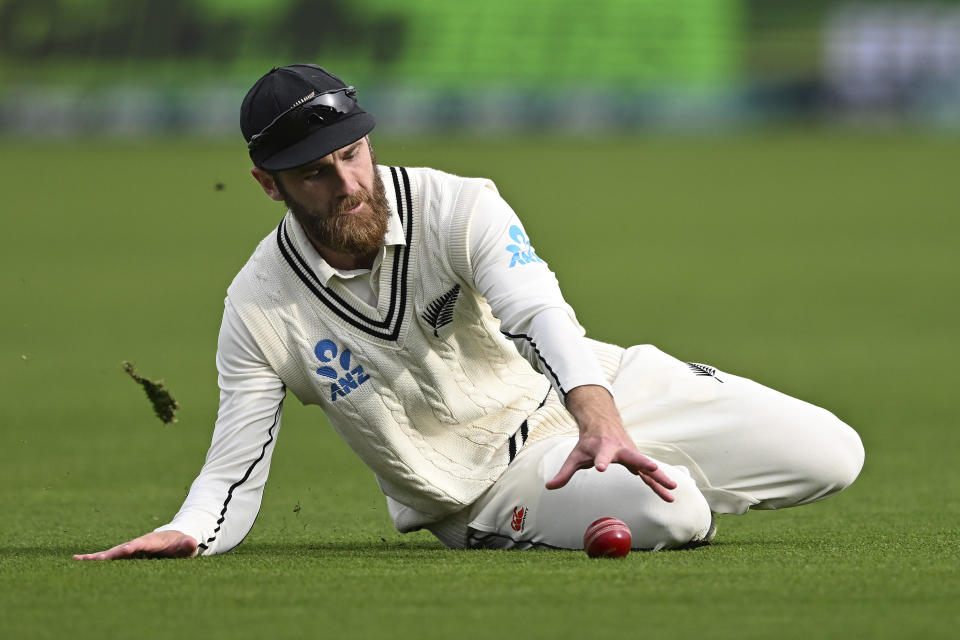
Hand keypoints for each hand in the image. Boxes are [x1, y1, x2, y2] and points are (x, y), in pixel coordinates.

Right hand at [73, 530, 197, 560]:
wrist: (174, 539)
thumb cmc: (181, 545)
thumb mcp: (187, 546)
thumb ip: (188, 544)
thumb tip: (192, 542)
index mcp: (153, 541)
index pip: (143, 543)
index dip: (135, 546)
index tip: (126, 549)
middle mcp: (138, 543)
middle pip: (122, 548)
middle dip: (111, 553)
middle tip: (96, 559)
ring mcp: (130, 548)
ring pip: (112, 552)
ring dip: (97, 557)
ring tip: (79, 559)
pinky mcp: (126, 553)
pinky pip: (110, 557)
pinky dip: (96, 558)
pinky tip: (79, 560)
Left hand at [545, 385, 676, 501]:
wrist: (603, 423)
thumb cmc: (589, 442)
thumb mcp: (575, 456)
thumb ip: (565, 473)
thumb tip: (550, 487)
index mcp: (604, 448)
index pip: (602, 455)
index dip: (601, 461)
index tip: (600, 468)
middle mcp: (621, 450)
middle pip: (634, 456)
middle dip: (644, 463)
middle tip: (653, 468)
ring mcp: (632, 455)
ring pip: (647, 467)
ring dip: (660, 477)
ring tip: (673, 489)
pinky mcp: (637, 462)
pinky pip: (650, 475)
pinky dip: (659, 484)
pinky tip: (670, 496)